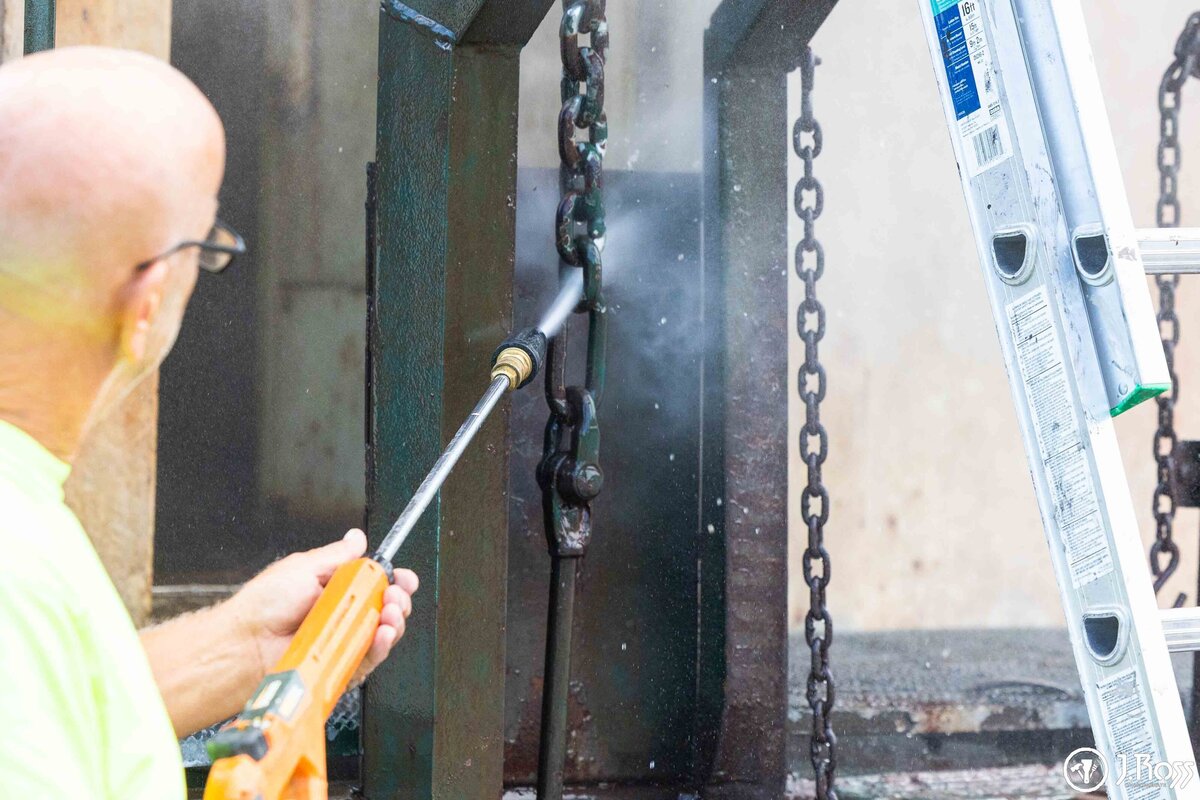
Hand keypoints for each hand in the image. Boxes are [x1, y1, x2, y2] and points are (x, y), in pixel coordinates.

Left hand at [224, 529, 418, 685]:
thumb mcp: (304, 566)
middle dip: (399, 600)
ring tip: (390, 613)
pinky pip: (369, 659)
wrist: (245, 643)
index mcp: (333, 589)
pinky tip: (382, 635)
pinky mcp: (340, 666)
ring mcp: (340, 641)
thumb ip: (338, 555)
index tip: (404, 578)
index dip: (394, 580)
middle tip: (396, 596)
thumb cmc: (264, 605)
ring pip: (382, 634)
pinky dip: (381, 647)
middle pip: (385, 609)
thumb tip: (358, 538)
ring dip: (394, 622)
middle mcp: (340, 616)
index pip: (374, 584)